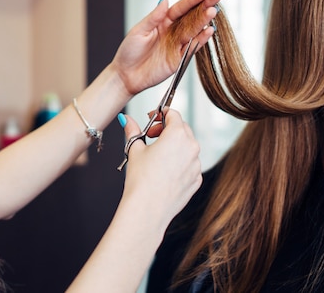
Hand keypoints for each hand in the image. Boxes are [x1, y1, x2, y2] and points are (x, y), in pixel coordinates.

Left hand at [111, 0, 223, 95]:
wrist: (126, 75)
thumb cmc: (129, 51)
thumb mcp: (138, 31)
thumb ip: (154, 17)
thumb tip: (166, 0)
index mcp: (163, 21)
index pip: (180, 8)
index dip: (192, 0)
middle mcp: (173, 31)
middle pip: (192, 16)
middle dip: (205, 5)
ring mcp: (178, 44)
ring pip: (195, 30)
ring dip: (204, 20)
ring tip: (213, 11)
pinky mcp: (180, 58)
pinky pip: (193, 47)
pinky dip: (201, 39)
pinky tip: (209, 30)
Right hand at [120, 109, 201, 227]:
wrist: (148, 208)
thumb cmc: (141, 180)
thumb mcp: (134, 149)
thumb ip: (132, 130)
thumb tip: (126, 120)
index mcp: (177, 135)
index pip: (173, 114)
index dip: (160, 114)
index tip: (152, 118)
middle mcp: (192, 147)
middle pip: (182, 129)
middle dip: (167, 129)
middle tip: (152, 135)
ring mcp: (196, 165)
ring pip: (187, 147)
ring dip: (175, 146)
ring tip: (157, 155)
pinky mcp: (196, 180)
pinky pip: (190, 165)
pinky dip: (180, 163)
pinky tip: (164, 171)